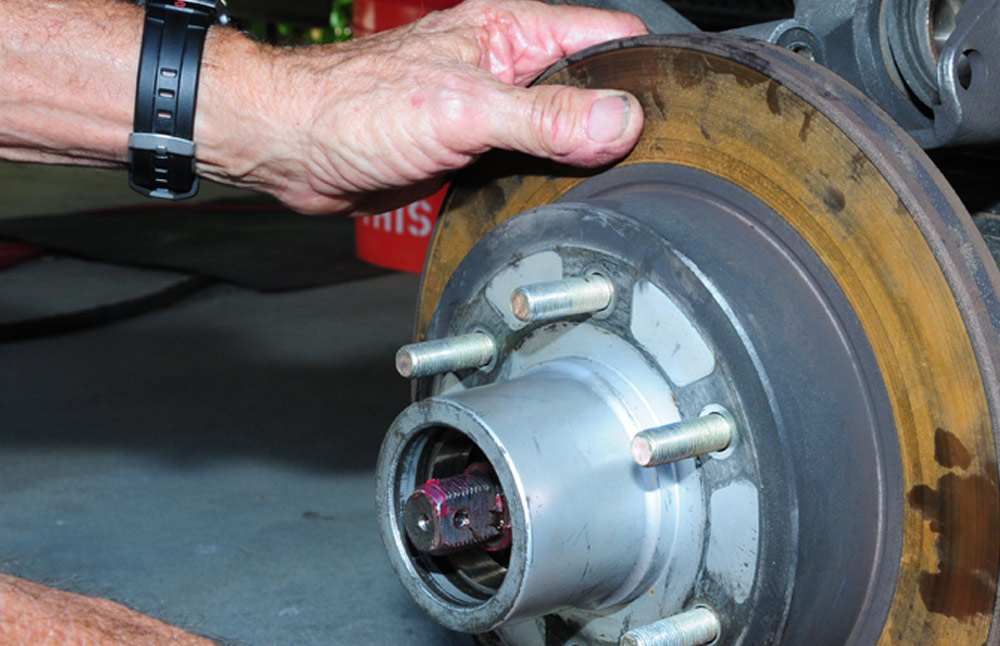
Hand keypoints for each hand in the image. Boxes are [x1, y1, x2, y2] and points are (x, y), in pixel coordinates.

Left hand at [197, 0, 646, 212]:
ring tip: (604, 187)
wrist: (299, 148)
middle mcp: (509, 67)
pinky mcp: (475, 149)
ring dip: (581, 157)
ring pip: (563, 130)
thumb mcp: (465, 110)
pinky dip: (547, 179)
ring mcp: (494, 110)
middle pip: (592, 88)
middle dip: (617, 123)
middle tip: (640, 166)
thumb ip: (545, 116)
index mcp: (513, 33)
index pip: (609, 35)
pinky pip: (530, 161)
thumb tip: (619, 120)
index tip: (671, 114)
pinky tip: (555, 198)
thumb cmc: (356, 110)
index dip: (643, 71)